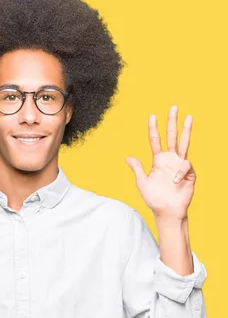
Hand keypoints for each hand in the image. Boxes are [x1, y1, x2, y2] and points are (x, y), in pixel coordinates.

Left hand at [125, 105, 195, 219]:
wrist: (166, 211)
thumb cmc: (154, 198)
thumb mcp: (142, 182)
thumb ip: (137, 168)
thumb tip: (127, 157)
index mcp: (158, 160)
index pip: (155, 140)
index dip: (154, 128)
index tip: (152, 115)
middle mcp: (170, 159)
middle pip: (172, 136)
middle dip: (172, 122)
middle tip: (173, 106)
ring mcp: (180, 165)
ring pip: (184, 143)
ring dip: (186, 130)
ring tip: (189, 117)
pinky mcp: (190, 172)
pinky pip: (185, 165)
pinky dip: (180, 172)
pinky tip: (176, 181)